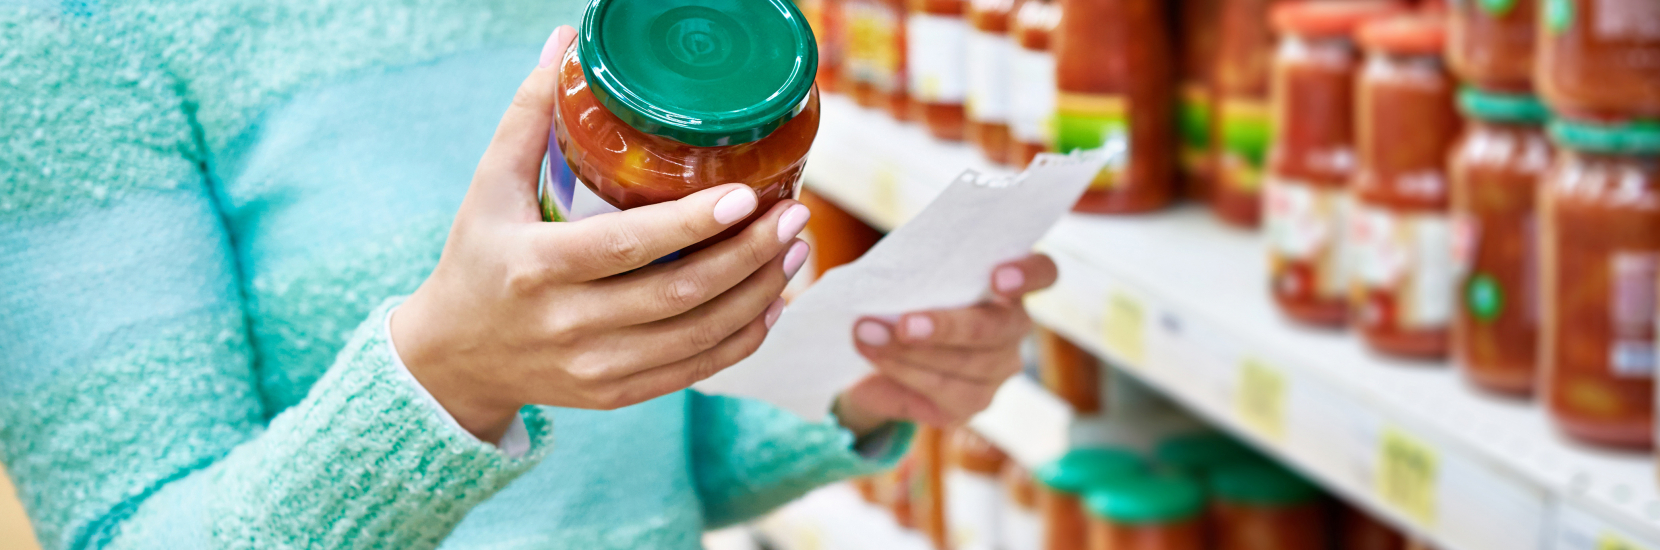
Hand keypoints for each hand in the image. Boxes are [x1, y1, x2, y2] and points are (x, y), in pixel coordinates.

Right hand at [392, 26, 812, 442]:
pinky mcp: (614, 395)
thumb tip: (564, 43)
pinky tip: (772, 301)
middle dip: (748, 255)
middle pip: (679, 294)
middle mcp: (568, 324)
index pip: (627, 246)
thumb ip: (527, 117)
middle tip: (794, 216)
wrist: (455, 358)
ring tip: (795, 250)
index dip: (692, 224)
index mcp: (537, 266)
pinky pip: (694, 371)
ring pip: (697, 334)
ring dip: (758, 293)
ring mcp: (594, 367)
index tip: (747, 195)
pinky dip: (742, 338)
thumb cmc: (477, 259)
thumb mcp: (488, 187)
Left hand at [835, 255, 1058, 433]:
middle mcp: (1014, 328)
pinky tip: (874, 356)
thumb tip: (885, 284)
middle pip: (996, 328)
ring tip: (866, 334)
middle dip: (946, 327)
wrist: (878, 357)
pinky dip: (902, 371)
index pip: (1043, 273)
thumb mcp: (909, 283)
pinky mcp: (973, 404)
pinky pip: (942, 391)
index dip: (1029, 273)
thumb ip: (914, 278)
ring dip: (909, 352)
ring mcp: (998, 370)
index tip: (998, 277)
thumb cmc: (901, 302)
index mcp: (1008, 286)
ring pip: (966, 364)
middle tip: (903, 323)